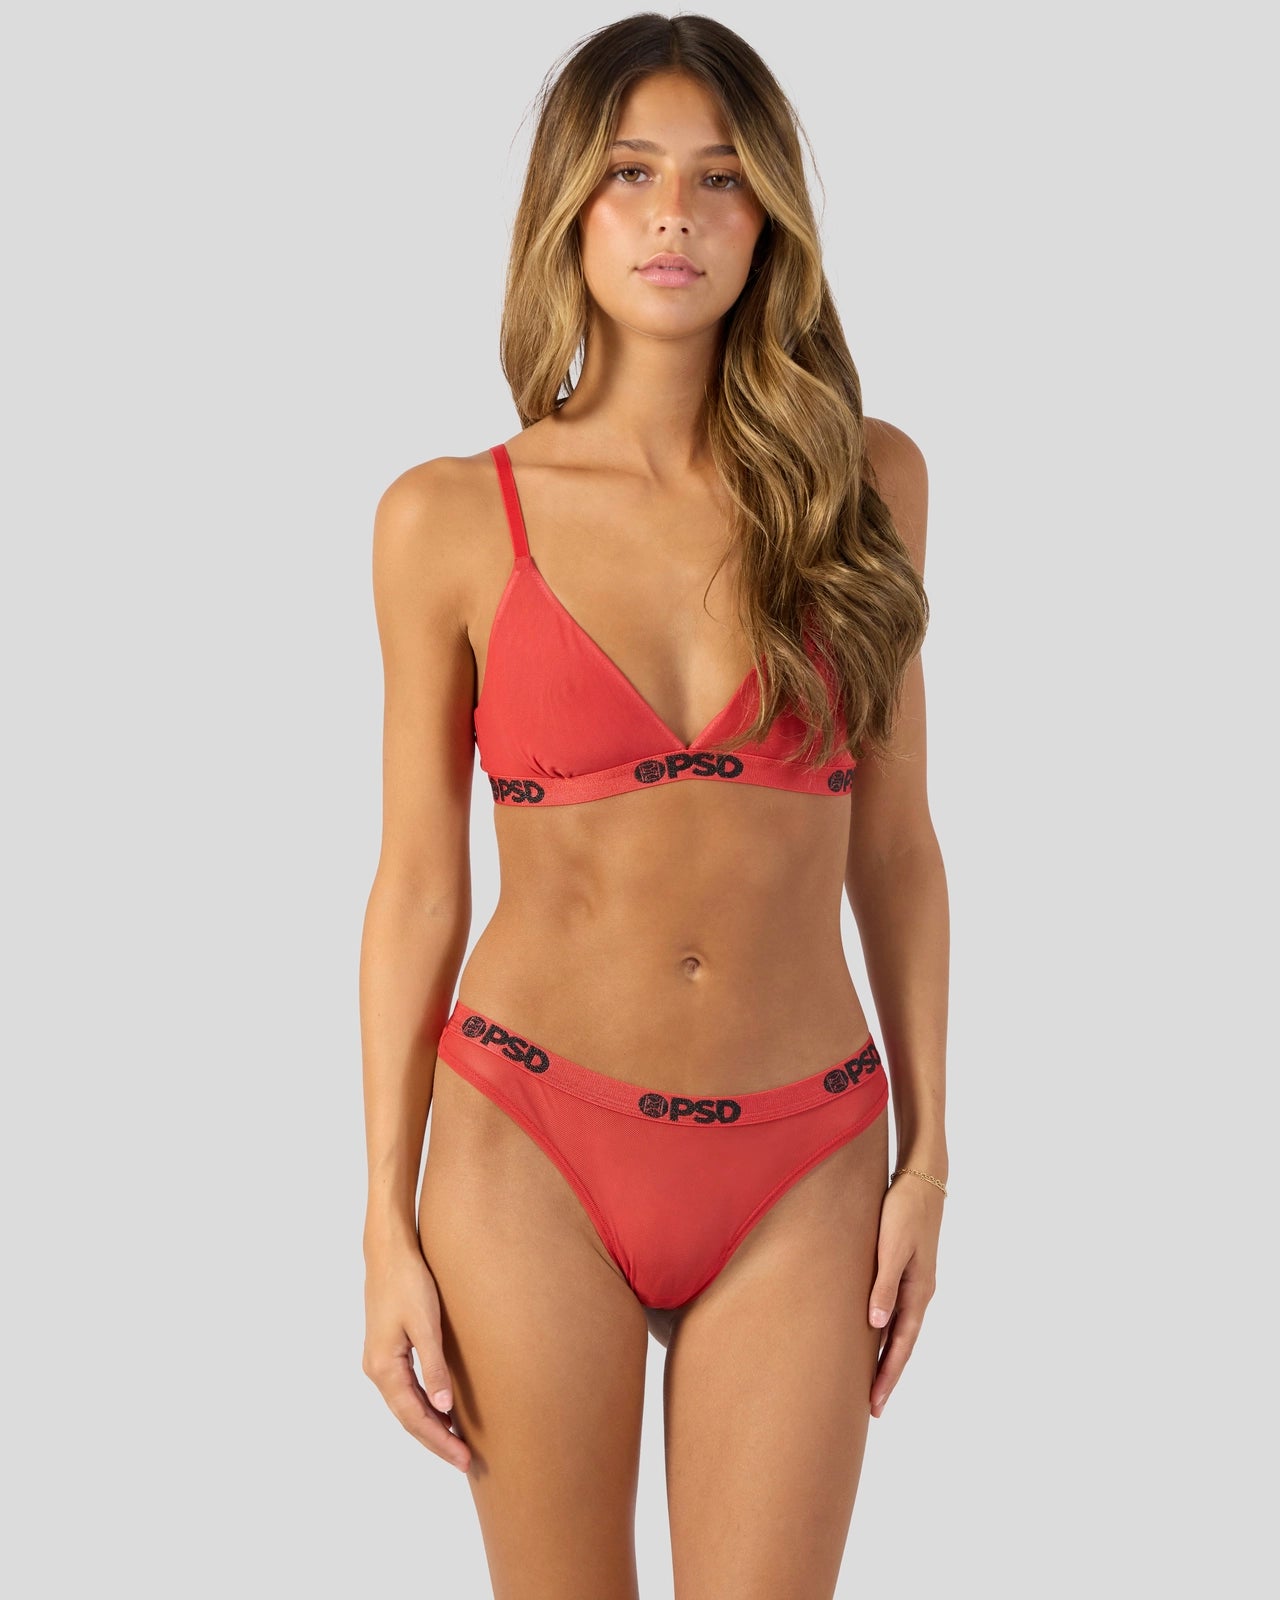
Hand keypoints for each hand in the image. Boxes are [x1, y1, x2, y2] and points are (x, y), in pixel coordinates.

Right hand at [362, 1242, 471, 1472]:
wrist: (388, 1252)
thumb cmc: (408, 1282)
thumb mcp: (425, 1323)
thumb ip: (434, 1366)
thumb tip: (444, 1408)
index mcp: (384, 1368)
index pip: (414, 1417)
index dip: (439, 1441)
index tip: (463, 1459)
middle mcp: (376, 1370)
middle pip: (408, 1417)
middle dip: (436, 1440)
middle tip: (465, 1461)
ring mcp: (379, 1361)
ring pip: (406, 1405)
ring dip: (430, 1425)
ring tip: (457, 1443)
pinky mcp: (387, 1350)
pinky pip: (406, 1389)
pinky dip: (423, 1405)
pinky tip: (441, 1409)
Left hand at [866, 1171, 942, 1417]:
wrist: (923, 1178)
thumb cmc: (903, 1209)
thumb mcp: (891, 1246)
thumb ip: (883, 1284)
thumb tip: (877, 1325)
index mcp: (918, 1291)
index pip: (902, 1345)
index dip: (888, 1375)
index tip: (876, 1404)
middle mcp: (919, 1292)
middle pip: (903, 1344)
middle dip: (888, 1375)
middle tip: (873, 1408)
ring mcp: (915, 1282)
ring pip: (901, 1330)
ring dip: (888, 1356)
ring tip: (872, 1382)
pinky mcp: (907, 1270)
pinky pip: (897, 1312)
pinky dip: (888, 1332)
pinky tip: (876, 1336)